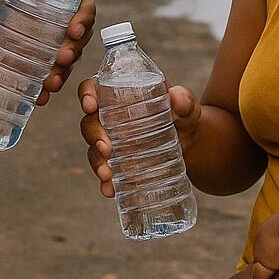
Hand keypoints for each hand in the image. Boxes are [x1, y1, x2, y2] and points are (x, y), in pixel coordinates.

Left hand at [0, 0, 95, 105]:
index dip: (85, 17)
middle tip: (62, 57)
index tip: (74, 29)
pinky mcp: (28, 69)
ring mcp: (42, 50)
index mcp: (48, 2)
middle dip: (76, 49)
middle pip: (78, 38)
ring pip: (66, 62)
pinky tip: (40, 97)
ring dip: (64, 73)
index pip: (81, 6)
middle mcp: (51, 26)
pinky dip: (44, 91)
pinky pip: (44, 81)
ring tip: (52, 82)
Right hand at [79, 80, 201, 196]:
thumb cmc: (184, 116)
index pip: (93, 88)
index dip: (86, 94)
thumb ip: (184, 100)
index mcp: (120, 95)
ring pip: (93, 149)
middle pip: (90, 123)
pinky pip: (105, 171)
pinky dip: (105, 182)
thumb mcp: (187, 106)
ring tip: (107, 175)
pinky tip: (110, 190)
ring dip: (96, 162)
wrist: (193, 145)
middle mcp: (110, 117)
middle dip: (93, 137)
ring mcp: (112, 142)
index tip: (91, 106)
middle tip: (106, 150)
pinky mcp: (118, 163)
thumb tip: (178, 98)